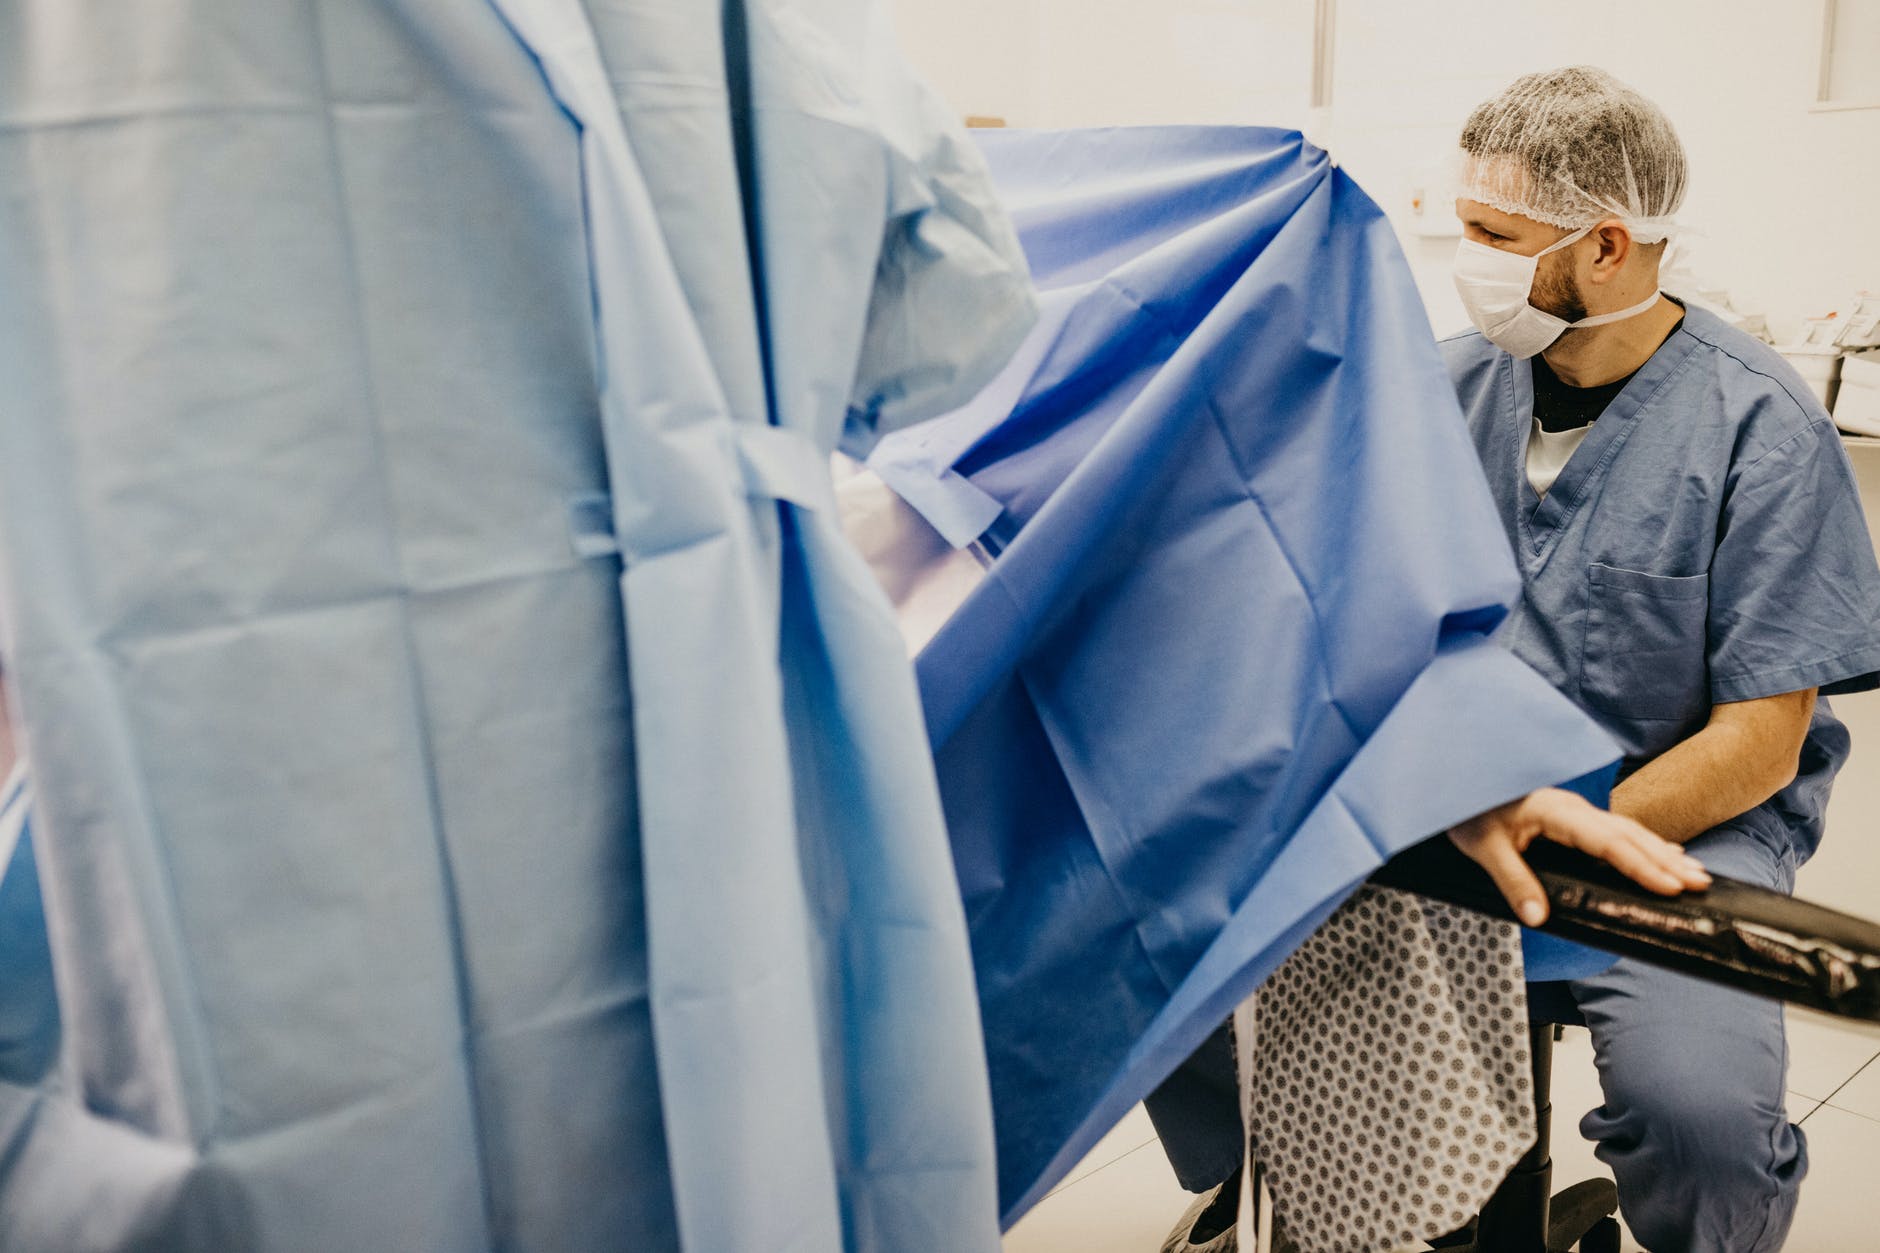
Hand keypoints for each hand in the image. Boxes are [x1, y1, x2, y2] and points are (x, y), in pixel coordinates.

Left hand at [1447, 787, 1710, 926]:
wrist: (1455, 779)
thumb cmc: (1468, 813)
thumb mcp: (1483, 847)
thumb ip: (1512, 880)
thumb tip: (1538, 917)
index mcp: (1555, 812)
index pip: (1607, 841)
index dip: (1640, 864)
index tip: (1670, 885)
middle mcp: (1572, 809)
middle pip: (1628, 834)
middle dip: (1665, 859)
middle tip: (1701, 883)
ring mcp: (1575, 812)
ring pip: (1627, 831)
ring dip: (1661, 852)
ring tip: (1696, 874)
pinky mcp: (1572, 819)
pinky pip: (1617, 832)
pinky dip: (1645, 845)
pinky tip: (1665, 855)